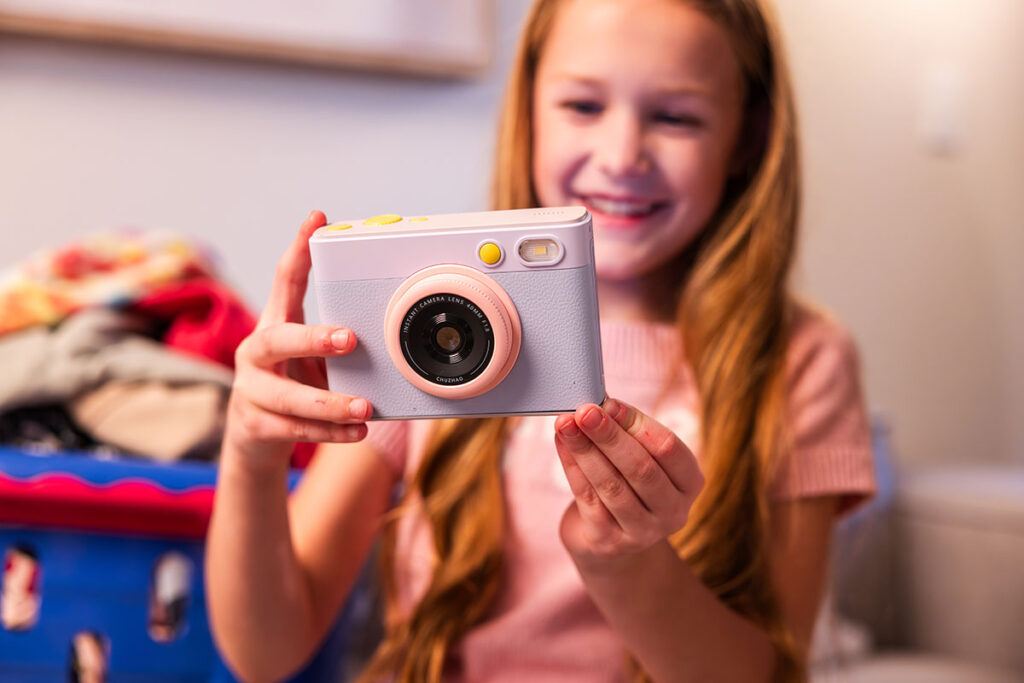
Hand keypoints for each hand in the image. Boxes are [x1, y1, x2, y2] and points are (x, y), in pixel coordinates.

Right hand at [223, 210, 372, 467]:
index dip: (298, 248)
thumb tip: (392, 324)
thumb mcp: (312, 356)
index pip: (284, 279)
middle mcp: (255, 353)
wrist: (254, 437)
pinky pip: (294, 430)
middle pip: (276, 340)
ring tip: (364, 408)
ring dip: (330, 403)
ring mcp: (250, 390)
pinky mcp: (254, 425)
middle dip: (313, 339)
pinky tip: (356, 431)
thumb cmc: (294, 383)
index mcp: (274, 324)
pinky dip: (329, 432)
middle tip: (350, 340)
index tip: (317, 219)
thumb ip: (338, 340)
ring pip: (288, 397)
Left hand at [553, 398, 703, 567]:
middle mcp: (673, 511)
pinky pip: (588, 499)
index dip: (637, 424)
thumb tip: (601, 404)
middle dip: (609, 436)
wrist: (610, 539)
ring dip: (585, 450)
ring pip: (612, 485)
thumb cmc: (628, 485)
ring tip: (565, 424)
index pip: (668, 448)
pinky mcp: (608, 542)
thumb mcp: (639, 458)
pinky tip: (562, 445)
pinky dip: (572, 467)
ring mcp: (642, 532)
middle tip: (584, 411)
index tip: (609, 403)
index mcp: (689, 482)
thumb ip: (627, 432)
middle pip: (640, 469)